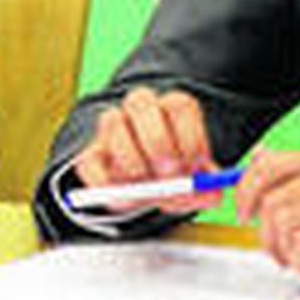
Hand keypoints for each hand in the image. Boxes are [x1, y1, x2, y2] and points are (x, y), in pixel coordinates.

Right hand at [72, 86, 223, 213]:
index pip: (179, 104)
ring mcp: (110, 127)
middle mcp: (138, 108)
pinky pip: (89, 160)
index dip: (190, 136)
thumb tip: (209, 190)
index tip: (197, 168)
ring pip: (112, 122)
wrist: (145, 192)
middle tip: (170, 176)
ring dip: (132, 161)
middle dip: (157, 142)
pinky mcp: (89, 154)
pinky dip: (106, 183)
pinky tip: (124, 199)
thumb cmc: (176, 181)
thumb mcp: (199, 186)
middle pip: (140, 100)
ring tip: (147, 191)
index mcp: (170, 109)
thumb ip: (208, 188)